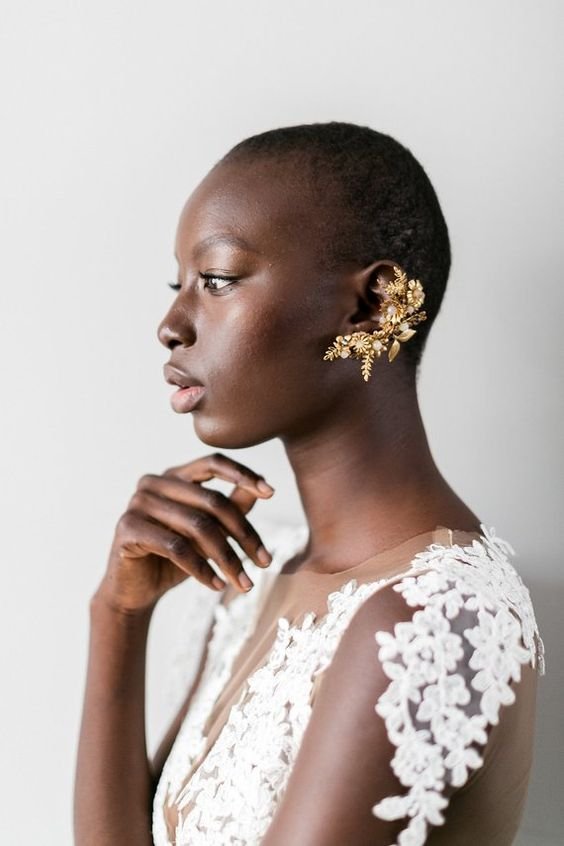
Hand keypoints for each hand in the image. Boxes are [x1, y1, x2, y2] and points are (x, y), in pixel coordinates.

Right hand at [92, 452, 274, 614]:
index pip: (212, 463)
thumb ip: (230, 510)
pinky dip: (201, 569)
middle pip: (212, 501)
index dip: (242, 474)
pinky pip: (176, 547)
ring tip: (245, 582)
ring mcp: (138, 503)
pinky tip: (217, 585)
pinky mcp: (128, 528)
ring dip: (227, 558)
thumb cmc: (174, 559)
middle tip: (265, 561)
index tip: (271, 492)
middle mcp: (154, 483)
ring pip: (198, 526)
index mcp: (174, 475)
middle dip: (244, 534)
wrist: (135, 591)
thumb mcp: (208, 535)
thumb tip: (260, 490)